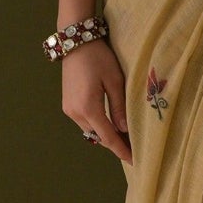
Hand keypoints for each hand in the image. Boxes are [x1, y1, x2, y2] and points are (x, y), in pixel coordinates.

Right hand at [61, 38, 131, 164]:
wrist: (75, 42)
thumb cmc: (98, 57)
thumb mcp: (115, 81)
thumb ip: (119, 107)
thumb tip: (125, 130)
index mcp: (88, 108)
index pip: (108, 137)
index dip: (122, 150)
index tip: (135, 161)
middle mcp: (75, 113)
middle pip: (99, 136)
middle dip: (116, 144)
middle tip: (135, 148)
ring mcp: (69, 109)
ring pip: (91, 130)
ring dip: (107, 135)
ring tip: (126, 138)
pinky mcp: (67, 104)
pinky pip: (85, 122)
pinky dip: (98, 126)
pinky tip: (111, 125)